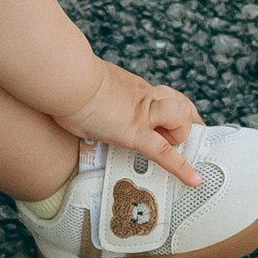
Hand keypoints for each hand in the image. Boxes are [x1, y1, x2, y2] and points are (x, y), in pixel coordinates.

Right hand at [52, 61, 204, 186]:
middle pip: (182, 104)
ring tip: (160, 143)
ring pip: (180, 119)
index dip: (177, 110)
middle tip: (172, 137)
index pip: (165, 96)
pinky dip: (181, 168)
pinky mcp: (132, 132)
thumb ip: (97, 96)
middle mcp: (142, 98)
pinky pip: (164, 151)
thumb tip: (85, 103)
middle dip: (184, 123)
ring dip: (177, 135)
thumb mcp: (89, 86)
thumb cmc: (66, 81)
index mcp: (132, 88)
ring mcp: (140, 115)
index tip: (175, 123)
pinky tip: (193, 179)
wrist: (64, 78)